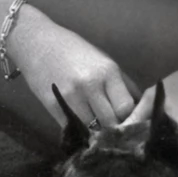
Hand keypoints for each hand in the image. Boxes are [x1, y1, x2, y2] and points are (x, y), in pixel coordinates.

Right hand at [11, 7, 138, 135]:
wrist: (36, 42)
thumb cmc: (74, 49)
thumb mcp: (103, 60)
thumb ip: (122, 84)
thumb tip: (140, 108)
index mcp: (108, 71)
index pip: (126, 108)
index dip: (130, 119)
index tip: (129, 122)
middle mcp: (90, 85)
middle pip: (111, 122)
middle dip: (115, 130)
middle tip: (116, 133)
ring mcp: (70, 97)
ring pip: (92, 130)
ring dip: (97, 134)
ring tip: (99, 133)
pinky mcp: (53, 106)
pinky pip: (73, 129)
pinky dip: (79, 132)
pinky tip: (82, 130)